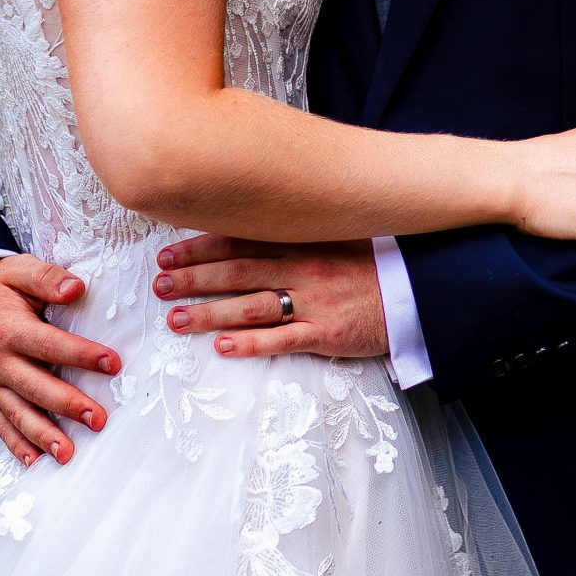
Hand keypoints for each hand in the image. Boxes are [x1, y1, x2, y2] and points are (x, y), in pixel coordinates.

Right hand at [0, 254, 120, 467]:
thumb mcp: (16, 271)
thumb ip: (46, 278)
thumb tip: (77, 289)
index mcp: (8, 329)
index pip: (49, 345)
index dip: (80, 355)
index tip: (111, 363)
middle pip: (36, 387)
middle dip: (67, 405)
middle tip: (98, 419)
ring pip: (19, 414)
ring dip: (44, 436)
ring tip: (69, 454)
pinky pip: (1, 426)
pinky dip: (16, 446)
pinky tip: (36, 462)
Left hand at [154, 235, 388, 360]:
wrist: (418, 292)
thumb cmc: (372, 266)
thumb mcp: (334, 238)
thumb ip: (294, 235)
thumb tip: (247, 228)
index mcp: (301, 242)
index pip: (240, 241)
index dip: (200, 248)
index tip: (166, 254)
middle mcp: (303, 268)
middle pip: (237, 273)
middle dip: (193, 280)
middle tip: (158, 286)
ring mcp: (313, 301)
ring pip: (251, 306)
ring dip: (209, 313)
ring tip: (175, 320)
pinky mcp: (326, 333)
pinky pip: (283, 339)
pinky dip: (251, 343)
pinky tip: (223, 347)